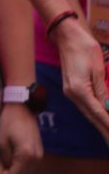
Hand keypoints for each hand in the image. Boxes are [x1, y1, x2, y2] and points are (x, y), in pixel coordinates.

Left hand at [0, 103, 42, 173]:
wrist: (21, 108)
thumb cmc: (8, 122)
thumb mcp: (0, 142)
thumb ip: (4, 159)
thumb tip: (6, 168)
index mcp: (26, 156)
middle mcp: (36, 159)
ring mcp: (40, 156)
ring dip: (14, 170)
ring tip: (4, 157)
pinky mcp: (40, 152)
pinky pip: (29, 167)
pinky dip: (20, 166)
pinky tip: (12, 155)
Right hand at [52, 17, 108, 141]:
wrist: (68, 36)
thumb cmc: (84, 48)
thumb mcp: (98, 69)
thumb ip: (102, 91)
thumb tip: (108, 108)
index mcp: (79, 90)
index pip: (99, 113)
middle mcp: (73, 94)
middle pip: (92, 117)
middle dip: (104, 131)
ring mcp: (71, 92)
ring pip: (89, 114)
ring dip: (100, 125)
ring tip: (108, 136)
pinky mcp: (72, 89)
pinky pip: (86, 106)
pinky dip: (95, 115)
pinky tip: (101, 121)